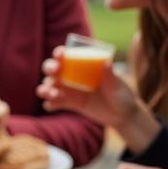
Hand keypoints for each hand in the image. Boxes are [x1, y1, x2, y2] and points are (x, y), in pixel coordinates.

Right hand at [37, 47, 159, 151]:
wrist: (122, 115)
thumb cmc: (121, 94)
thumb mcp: (117, 84)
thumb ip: (110, 75)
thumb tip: (107, 62)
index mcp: (83, 65)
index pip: (67, 55)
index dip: (60, 53)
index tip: (60, 55)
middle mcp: (72, 76)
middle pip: (52, 68)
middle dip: (49, 68)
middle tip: (55, 72)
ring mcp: (69, 90)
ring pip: (49, 86)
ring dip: (45, 88)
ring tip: (52, 94)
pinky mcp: (69, 104)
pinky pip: (54, 103)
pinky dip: (50, 104)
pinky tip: (52, 106)